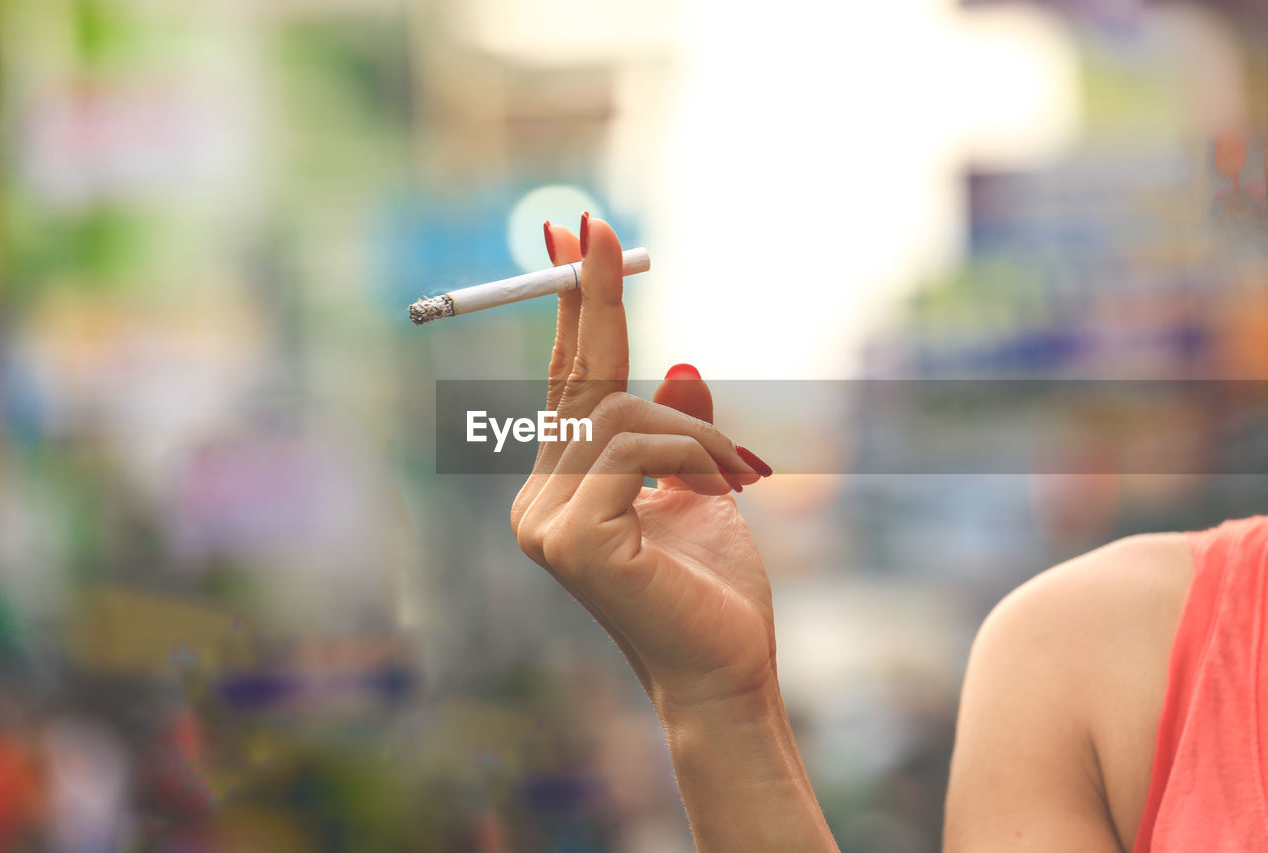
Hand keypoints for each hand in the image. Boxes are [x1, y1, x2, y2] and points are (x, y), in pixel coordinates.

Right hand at [510, 214, 775, 708]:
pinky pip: (636, 448)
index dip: (571, 316)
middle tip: (598, 226)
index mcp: (560, 492)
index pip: (564, 389)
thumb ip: (680, 431)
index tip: (574, 240)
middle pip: (574, 384)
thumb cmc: (714, 589)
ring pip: (619, 414)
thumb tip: (681, 366)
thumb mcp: (703, 488)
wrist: (727, 673)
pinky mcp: (570, 539)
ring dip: (695, 430)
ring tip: (742, 470)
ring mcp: (543, 523)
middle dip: (594, 301)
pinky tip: (726, 487)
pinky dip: (691, 452)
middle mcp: (536, 503)